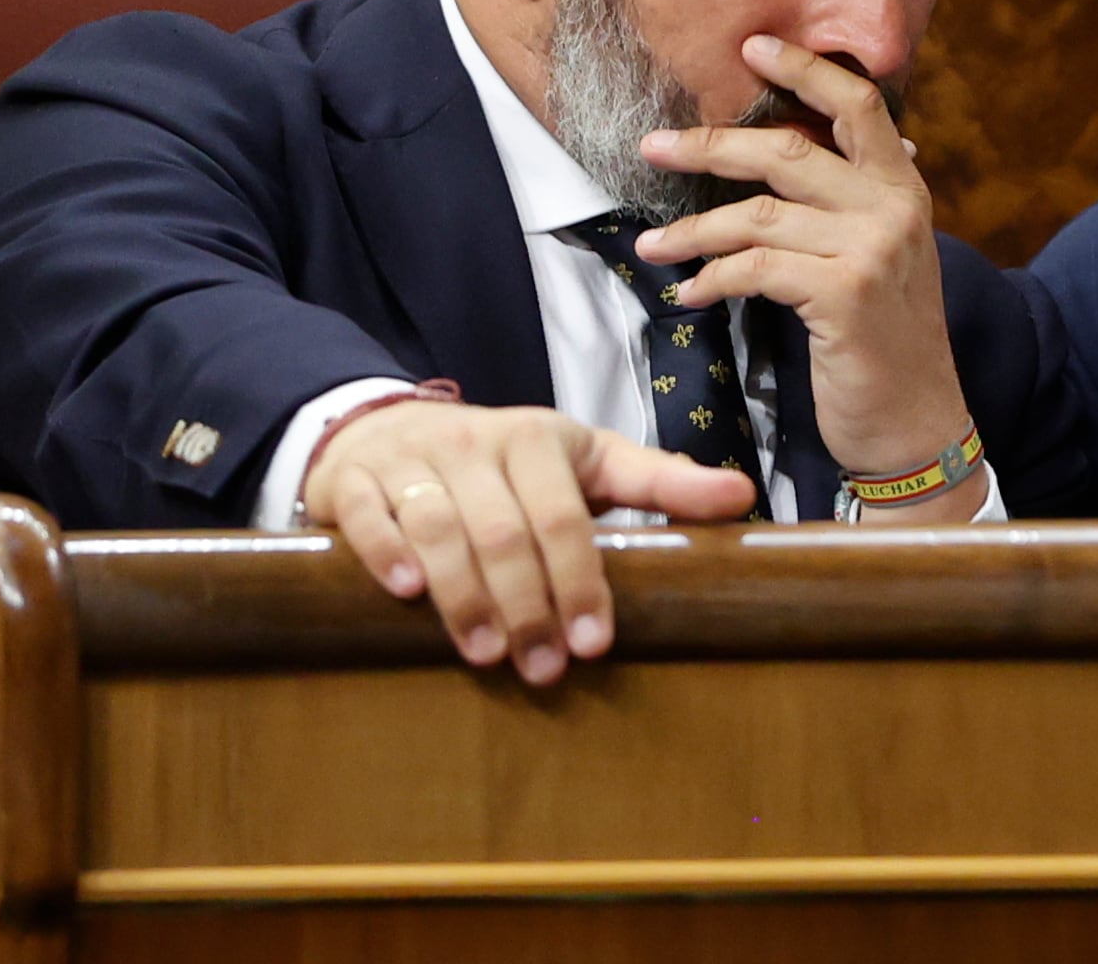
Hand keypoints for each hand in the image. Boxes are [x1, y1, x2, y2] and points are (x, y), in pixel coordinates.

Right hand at [302, 399, 752, 682]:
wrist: (390, 427)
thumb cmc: (503, 459)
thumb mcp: (585, 460)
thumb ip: (658, 482)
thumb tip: (741, 498)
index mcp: (537, 439)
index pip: (565, 515)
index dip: (581, 580)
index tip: (594, 643)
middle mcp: (474, 444)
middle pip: (505, 531)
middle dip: (528, 606)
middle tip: (543, 671)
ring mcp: (412, 461)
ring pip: (440, 527)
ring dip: (464, 596)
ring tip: (487, 655)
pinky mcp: (356, 480)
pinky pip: (369, 514)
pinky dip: (386, 552)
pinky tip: (405, 593)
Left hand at [637, 36, 981, 515]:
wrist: (917, 423)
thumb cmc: (883, 341)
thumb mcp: (879, 256)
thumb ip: (845, 205)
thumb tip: (779, 157)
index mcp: (902, 186)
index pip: (858, 103)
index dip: (804, 69)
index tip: (753, 46)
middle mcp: (893, 207)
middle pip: (787, 150)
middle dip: (709, 145)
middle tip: (652, 146)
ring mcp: (872, 249)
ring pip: (758, 215)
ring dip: (692, 229)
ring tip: (650, 245)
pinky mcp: (845, 294)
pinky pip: (755, 269)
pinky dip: (712, 278)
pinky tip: (689, 292)